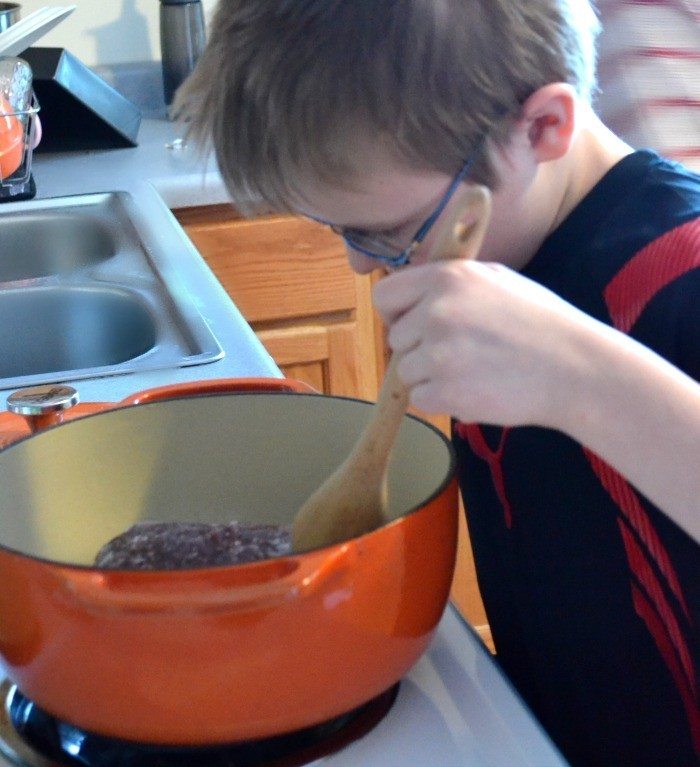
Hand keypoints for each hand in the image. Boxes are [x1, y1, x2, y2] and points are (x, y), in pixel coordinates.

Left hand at [373, 259, 599, 428]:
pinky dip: (442, 401)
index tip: (412, 326)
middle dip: (420, 349)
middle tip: (462, 353)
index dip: (396, 315)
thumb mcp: (495, 280)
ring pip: (406, 373)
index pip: (384, 297)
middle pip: (396, 340)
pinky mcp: (445, 392)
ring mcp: (439, 354)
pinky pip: (420, 400)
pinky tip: (475, 390)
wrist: (574, 368)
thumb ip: (450, 285)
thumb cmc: (540, 323)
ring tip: (474, 372)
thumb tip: (414, 296)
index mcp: (446, 279)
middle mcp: (436, 312)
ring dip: (432, 378)